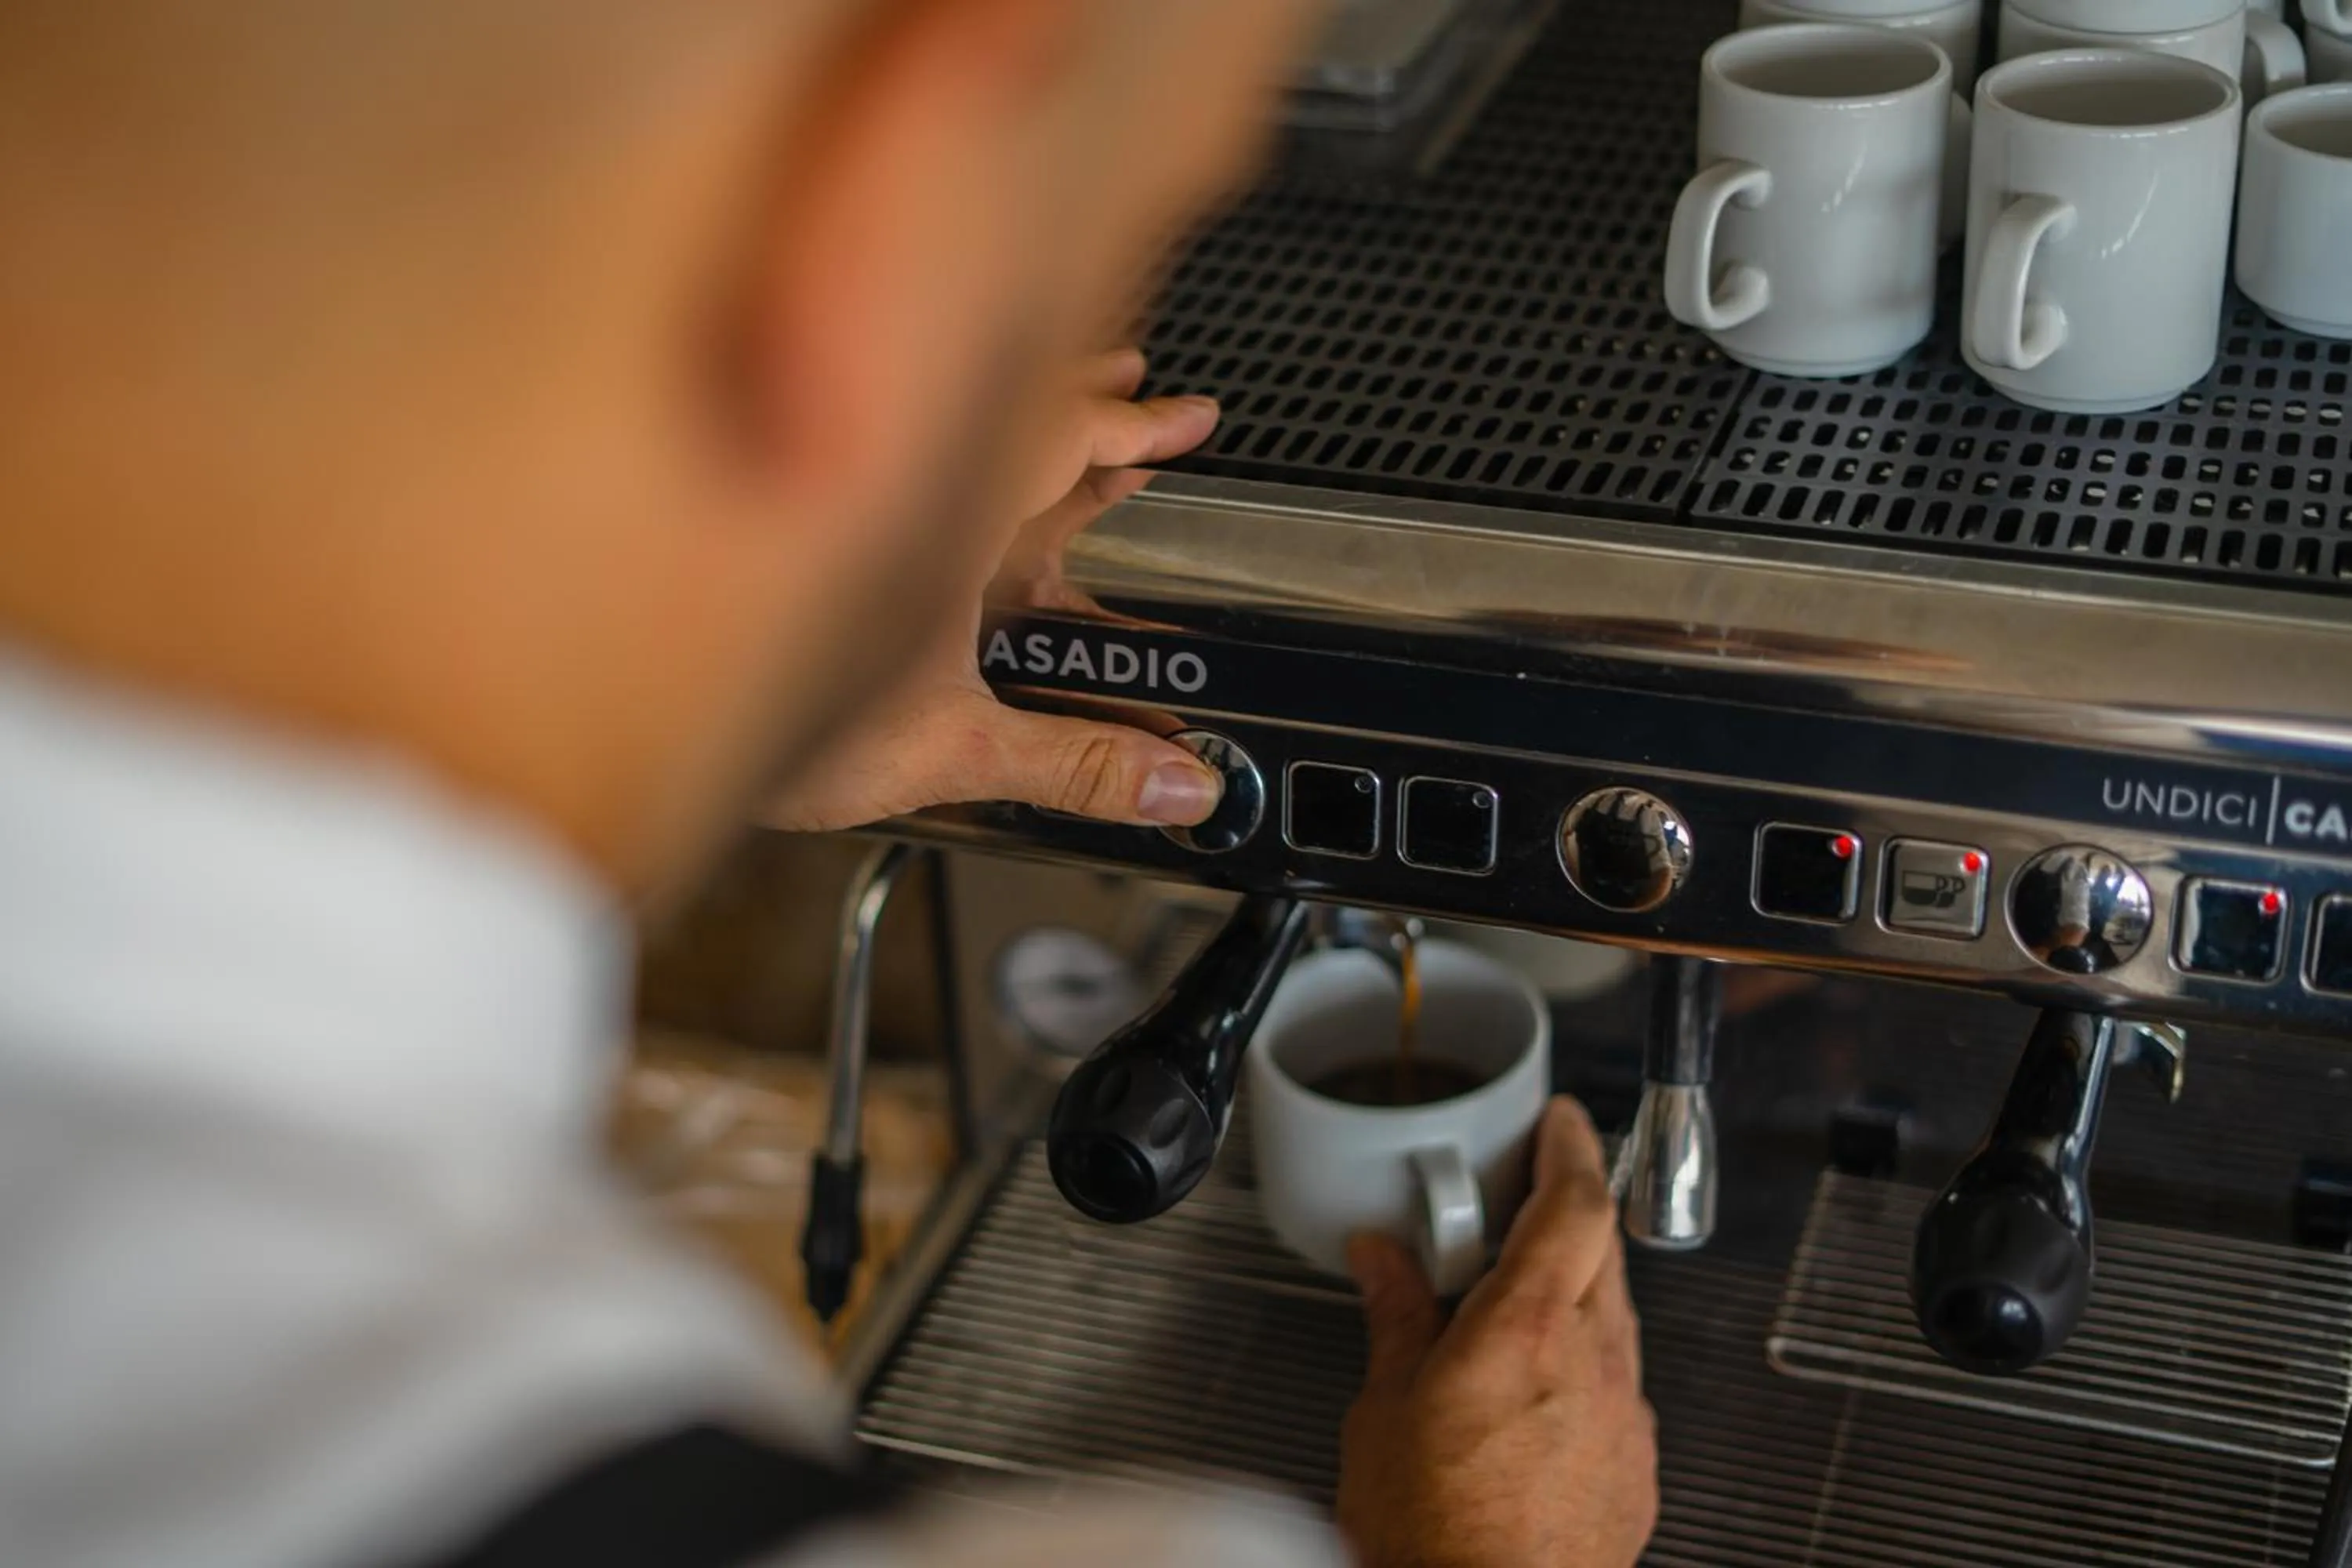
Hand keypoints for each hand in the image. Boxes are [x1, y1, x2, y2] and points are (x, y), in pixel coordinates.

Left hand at [766, 350, 1225, 833]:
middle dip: (1083, 400)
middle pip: (1004, 411)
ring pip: (953, 441)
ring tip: (1081, 436)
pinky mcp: (812, 535)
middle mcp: (890, 488)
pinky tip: (978, 530)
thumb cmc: (757, 727)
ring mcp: (849, 505)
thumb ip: (1075, 765)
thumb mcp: (949, 752)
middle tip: (1143, 391)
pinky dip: (965, 483)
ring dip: (1023, 436)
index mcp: (940, 513)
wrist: (619, 720)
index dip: (1136, 422)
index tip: (1189, 415)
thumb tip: (1174, 784)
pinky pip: (910, 483)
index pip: (1060, 429)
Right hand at [1335, 1098, 1659, 1567]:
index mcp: (1524, 1330)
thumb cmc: (1432, 1534)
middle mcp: (1592, 1363)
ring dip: (1573, 1291)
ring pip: (1613, 1318)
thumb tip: (1382, 1260)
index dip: (1570, 1146)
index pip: (1576, 1203)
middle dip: (1567, 1212)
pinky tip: (1534, 1392)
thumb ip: (1396, 1318)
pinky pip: (1617, 1386)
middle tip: (1522, 1198)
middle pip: (1602, 1251)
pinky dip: (1581, 1365)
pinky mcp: (1636, 1466)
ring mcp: (1623, 1416)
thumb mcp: (1385, 1409)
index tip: (1559, 1120)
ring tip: (1513, 1303)